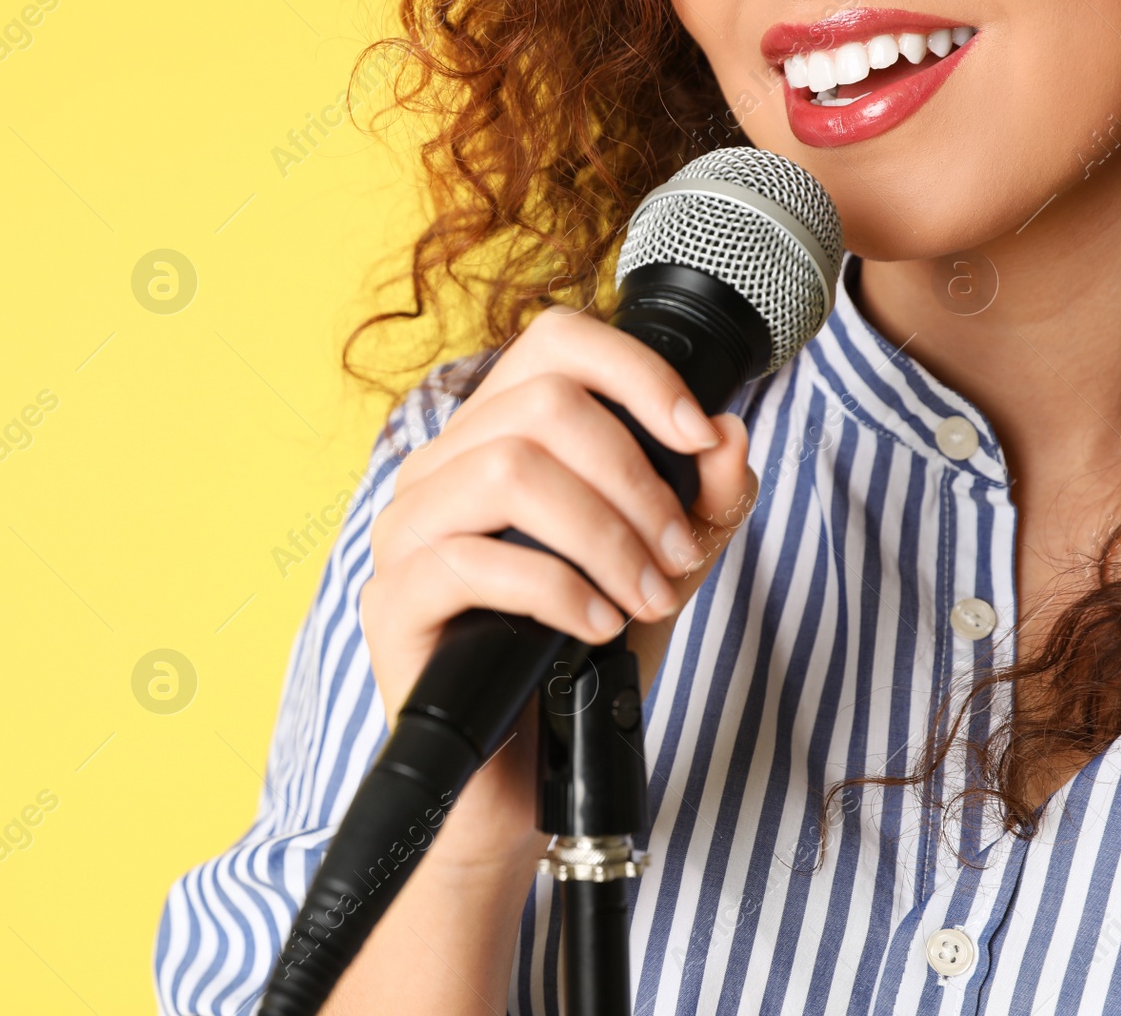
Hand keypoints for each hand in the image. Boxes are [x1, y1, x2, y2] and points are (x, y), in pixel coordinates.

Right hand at [358, 306, 757, 873]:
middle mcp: (438, 471)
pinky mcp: (391, 602)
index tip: (697, 436)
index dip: (635, 372)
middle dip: (635, 478)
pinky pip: (472, 563)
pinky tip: (598, 626)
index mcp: (493, 441)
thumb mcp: (664, 570)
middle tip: (677, 552)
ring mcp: (404, 533)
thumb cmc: (578, 665)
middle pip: (541, 405)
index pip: (552, 344)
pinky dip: (557, 590)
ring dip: (603, 535)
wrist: (522, 777)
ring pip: (506, 471)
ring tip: (646, 595)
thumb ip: (702, 503)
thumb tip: (730, 434)